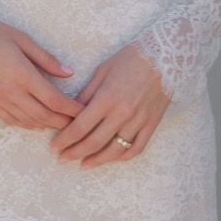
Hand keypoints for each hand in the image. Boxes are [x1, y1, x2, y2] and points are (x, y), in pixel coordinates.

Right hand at [0, 20, 85, 129]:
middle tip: (78, 124)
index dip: (71, 109)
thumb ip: (46, 59)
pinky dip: (26, 125)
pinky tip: (36, 124)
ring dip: (46, 125)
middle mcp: (11, 92)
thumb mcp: (22, 39)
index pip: (54, 99)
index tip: (84, 111)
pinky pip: (10, 120)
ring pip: (28, 121)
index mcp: (22, 75)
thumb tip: (68, 73)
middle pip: (44, 116)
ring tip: (61, 125)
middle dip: (63, 122)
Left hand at [49, 41, 170, 166]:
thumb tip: (70, 112)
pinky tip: (111, 158)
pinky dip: (122, 157)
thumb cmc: (130, 59)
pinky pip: (136, 148)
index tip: (54, 146)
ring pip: (114, 150)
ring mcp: (138, 121)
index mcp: (106, 99)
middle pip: (94, 142)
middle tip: (63, 159)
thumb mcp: (102, 71)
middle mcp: (122, 113)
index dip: (64, 140)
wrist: (165, 56)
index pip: (79, 127)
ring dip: (97, 160)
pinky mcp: (152, 124)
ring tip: (84, 164)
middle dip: (74, 153)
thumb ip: (86, 94)